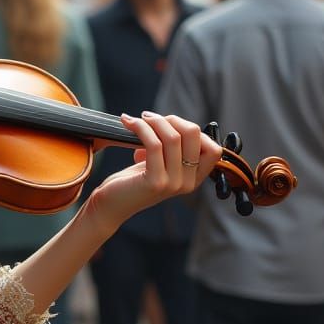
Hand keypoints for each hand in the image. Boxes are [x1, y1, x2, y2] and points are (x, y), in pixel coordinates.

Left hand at [88, 111, 221, 232]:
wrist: (110, 205)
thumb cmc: (131, 182)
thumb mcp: (158, 164)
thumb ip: (171, 149)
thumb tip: (169, 122)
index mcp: (193, 178)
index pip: (213, 149)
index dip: (191, 129)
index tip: (168, 124)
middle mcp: (188, 183)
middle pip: (193, 135)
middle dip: (171, 119)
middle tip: (149, 118)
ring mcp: (173, 184)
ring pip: (173, 137)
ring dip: (153, 121)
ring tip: (136, 120)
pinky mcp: (155, 182)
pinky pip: (154, 145)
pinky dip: (141, 128)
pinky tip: (128, 123)